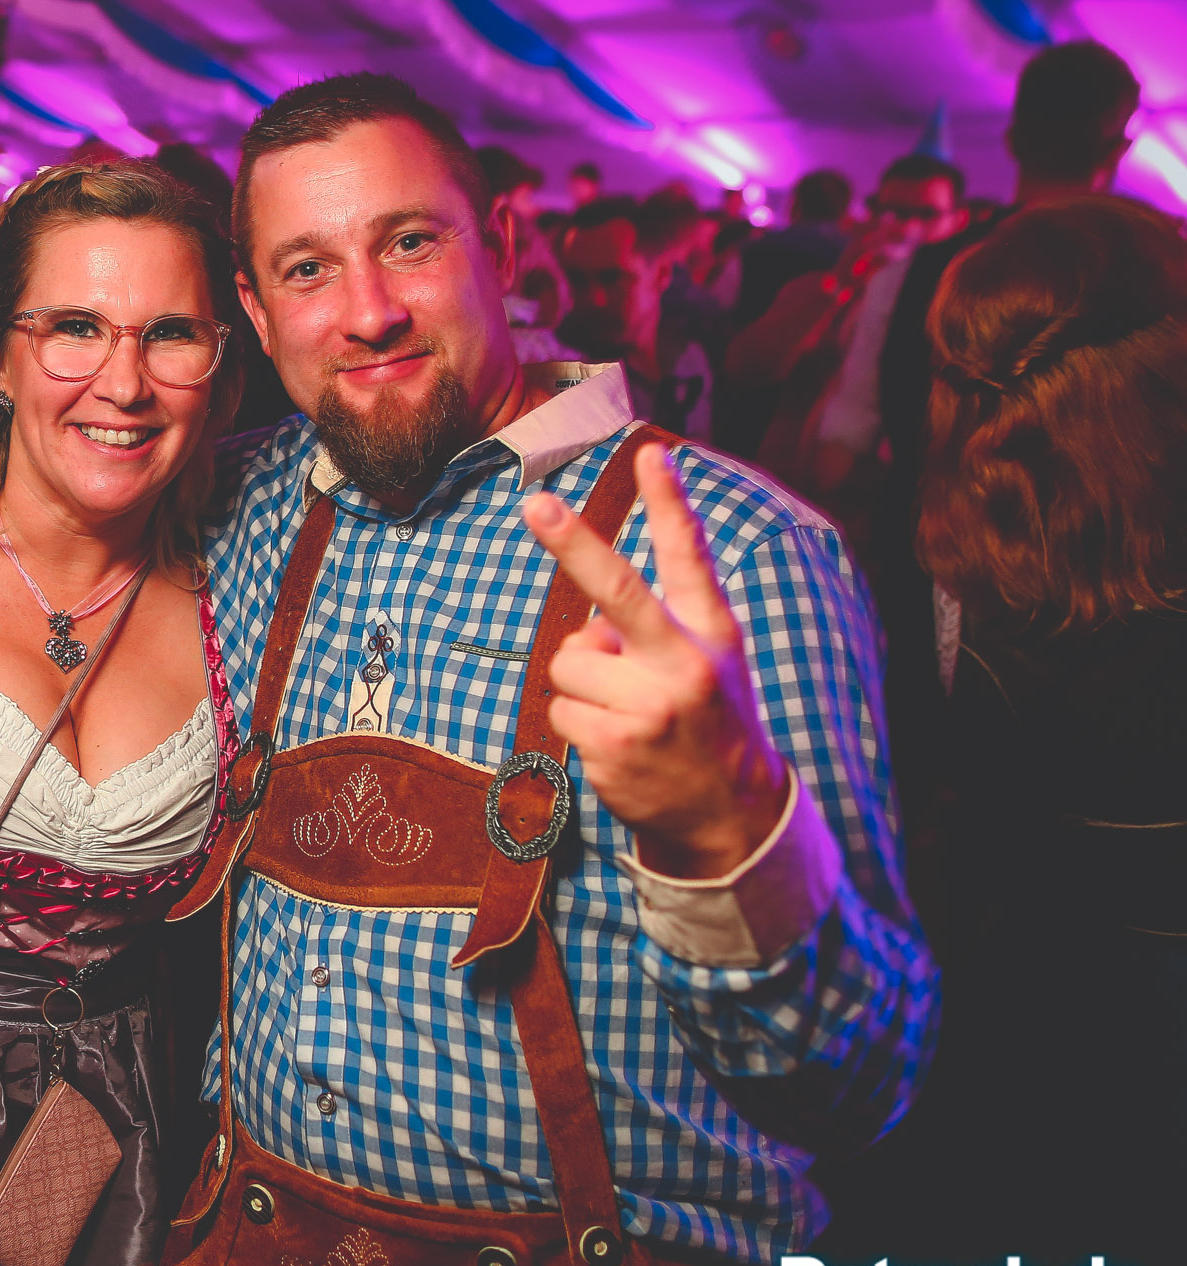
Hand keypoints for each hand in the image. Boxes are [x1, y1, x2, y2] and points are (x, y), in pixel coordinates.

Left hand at [521, 444, 788, 878]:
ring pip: (567, 664)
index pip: (690, 557)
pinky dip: (578, 724)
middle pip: (616, 590)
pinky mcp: (614, 747)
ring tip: (625, 712)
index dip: (670, 504)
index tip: (653, 454)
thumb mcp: (710, 658)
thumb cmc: (706, 717)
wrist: (731, 811)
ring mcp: (649, 708)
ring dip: (583, 686)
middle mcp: (683, 663)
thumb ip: (658, 625)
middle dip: (572, 542)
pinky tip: (619, 743)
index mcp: (708, 633)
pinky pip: (560, 710)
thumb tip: (589, 626)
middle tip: (534, 504)